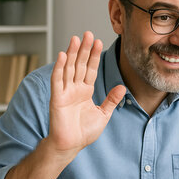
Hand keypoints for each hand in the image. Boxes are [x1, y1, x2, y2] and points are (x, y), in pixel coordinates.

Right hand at [47, 32, 125, 160]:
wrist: (71, 145)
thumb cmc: (84, 132)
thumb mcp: (103, 114)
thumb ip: (111, 100)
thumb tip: (122, 87)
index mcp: (85, 91)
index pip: (90, 69)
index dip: (94, 55)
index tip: (98, 41)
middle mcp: (75, 88)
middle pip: (80, 64)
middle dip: (84, 49)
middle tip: (88, 33)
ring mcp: (65, 92)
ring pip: (69, 68)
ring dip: (72, 53)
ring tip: (76, 38)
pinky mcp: (57, 98)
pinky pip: (58, 80)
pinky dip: (60, 67)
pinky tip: (63, 55)